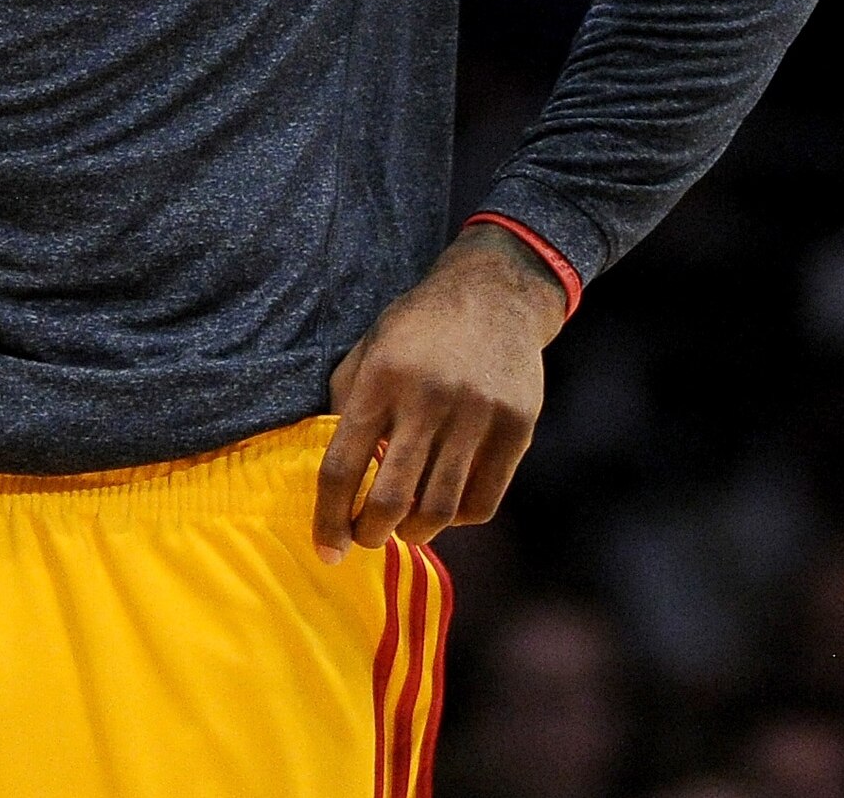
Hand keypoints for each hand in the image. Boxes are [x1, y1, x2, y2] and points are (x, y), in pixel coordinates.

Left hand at [313, 226, 567, 561]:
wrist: (497, 292)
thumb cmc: (419, 326)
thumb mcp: (370, 349)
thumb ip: (347, 406)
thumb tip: (335, 477)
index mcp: (382, 378)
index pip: (342, 467)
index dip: (328, 519)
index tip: (327, 550)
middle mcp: (429, 397)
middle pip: (391, 499)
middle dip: (370, 534)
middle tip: (367, 538)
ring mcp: (478, 413)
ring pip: (439, 509)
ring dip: (415, 533)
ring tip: (406, 528)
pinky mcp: (516, 426)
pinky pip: (483, 500)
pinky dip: (458, 518)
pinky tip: (445, 508)